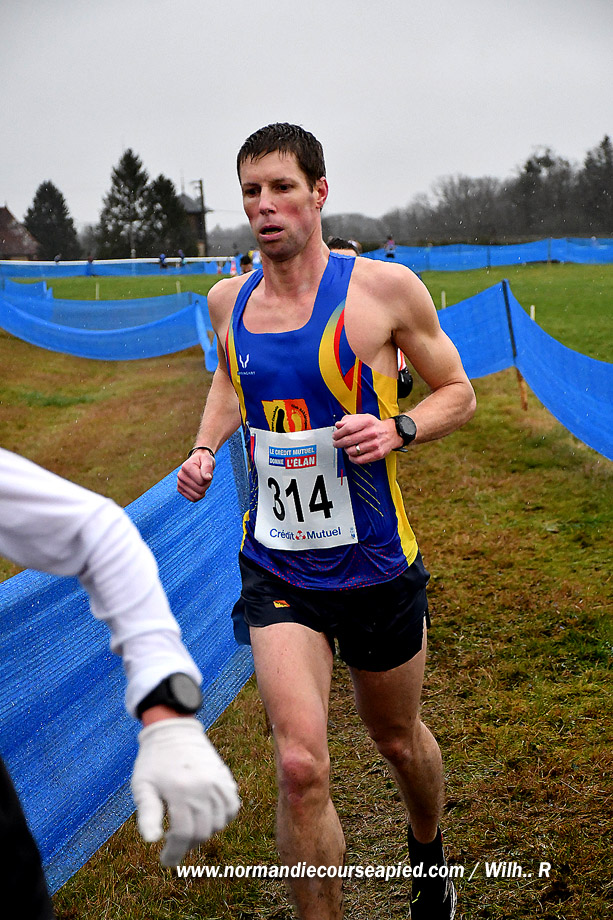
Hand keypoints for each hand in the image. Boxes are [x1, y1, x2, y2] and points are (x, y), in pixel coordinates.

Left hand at [131, 717, 239, 865]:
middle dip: (186, 845)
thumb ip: (147, 813)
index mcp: (180, 791)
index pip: (183, 834)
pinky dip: (222, 818)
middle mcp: (203, 788)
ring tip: (187, 827)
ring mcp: (217, 782)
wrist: (173, 730)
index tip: (166, 861)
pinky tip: (206, 817)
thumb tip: (152, 841)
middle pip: (201, 832)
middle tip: (173, 842)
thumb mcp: (142, 786)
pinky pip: (231, 808)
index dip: (174, 853)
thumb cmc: (153, 761)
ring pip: (218, 823)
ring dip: (203, 832)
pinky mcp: (225, 778)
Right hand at [177, 451, 214, 501]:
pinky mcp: (180, 490)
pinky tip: (198, 487)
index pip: (202, 481)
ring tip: (201, 481)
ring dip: (203, 490)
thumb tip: (208, 478)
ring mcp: (179, 483)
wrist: (197, 462)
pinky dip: (199, 495)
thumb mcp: (208, 460)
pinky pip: (193, 499)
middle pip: (200, 489)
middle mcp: (180, 475)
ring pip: (197, 496)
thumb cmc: (204, 460)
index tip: (206, 471)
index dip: (208, 478)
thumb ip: (208, 467)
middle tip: (205, 476)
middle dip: (206, 484)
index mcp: (186, 467)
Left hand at [332, 413, 399, 463]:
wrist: (391, 433)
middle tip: (336, 443)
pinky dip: (352, 458)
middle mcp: (372, 433)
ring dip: (346, 450)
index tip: (335, 436)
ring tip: (346, 447)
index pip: (347, 428)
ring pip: (352, 451)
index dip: (338, 433)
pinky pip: (359, 460)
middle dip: (338, 443)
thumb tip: (338, 425)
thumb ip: (348, 420)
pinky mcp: (377, 454)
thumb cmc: (373, 426)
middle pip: (348, 440)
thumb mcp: (362, 418)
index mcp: (367, 422)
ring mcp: (375, 444)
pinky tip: (352, 454)